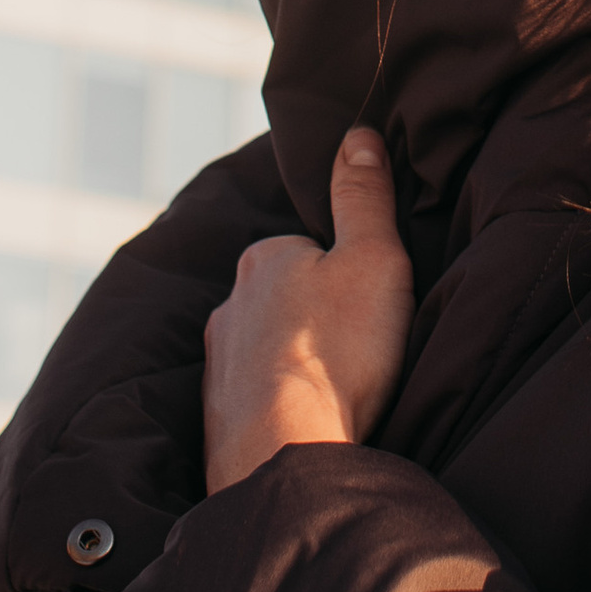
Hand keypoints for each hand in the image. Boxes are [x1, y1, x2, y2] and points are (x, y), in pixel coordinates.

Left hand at [203, 130, 413, 494]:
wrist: (286, 456)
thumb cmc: (338, 355)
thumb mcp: (374, 260)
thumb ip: (364, 198)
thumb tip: (357, 135)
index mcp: (264, 258)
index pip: (310, 249)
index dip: (347, 275)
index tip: (371, 305)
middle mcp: (229, 304)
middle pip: (286, 300)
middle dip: (317, 320)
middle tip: (360, 352)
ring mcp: (217, 364)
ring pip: (267, 350)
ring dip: (298, 365)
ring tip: (340, 394)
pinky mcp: (216, 419)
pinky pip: (256, 400)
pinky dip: (281, 407)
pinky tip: (311, 425)